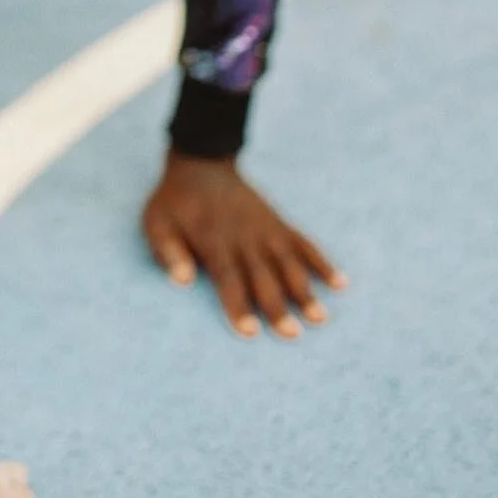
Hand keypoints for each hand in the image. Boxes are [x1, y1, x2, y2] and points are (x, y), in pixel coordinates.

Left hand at [141, 151, 346, 339]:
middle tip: (292, 335)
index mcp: (214, 241)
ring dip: (304, 290)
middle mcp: (244, 238)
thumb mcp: (156, 221)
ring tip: (320, 318)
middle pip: (263, 277)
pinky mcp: (278, 223)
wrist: (202, 163)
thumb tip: (182, 281)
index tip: (250, 332)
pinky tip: (340, 283)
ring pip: (288, 263)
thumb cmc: (176, 201)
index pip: (228, 278)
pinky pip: (304, 243)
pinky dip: (322, 262)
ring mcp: (265, 230)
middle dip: (277, 306)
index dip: (238, 305)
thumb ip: (168, 250)